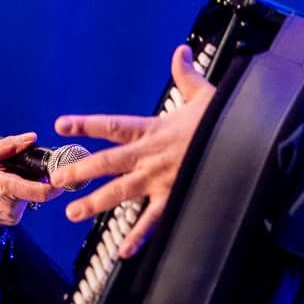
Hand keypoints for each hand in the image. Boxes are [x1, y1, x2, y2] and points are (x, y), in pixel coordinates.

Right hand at [0, 132, 61, 228]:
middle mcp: (13, 205)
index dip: (57, 183)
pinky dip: (15, 195)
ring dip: (21, 186)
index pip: (43, 191)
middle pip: (36, 187)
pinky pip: (22, 203)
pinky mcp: (12, 221)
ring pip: (29, 195)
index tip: (62, 173)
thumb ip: (8, 146)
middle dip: (30, 177)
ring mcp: (13, 216)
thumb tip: (31, 138)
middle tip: (10, 170)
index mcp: (6, 188)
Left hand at [51, 45, 215, 256]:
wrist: (247, 143)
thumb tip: (180, 52)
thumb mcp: (205, 95)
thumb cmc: (224, 120)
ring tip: (72, 212)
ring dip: (95, 202)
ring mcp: (161, 179)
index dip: (86, 124)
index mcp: (153, 129)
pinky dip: (138, 236)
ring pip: (122, 192)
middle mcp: (151, 155)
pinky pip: (153, 219)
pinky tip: (122, 252)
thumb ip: (186, 75)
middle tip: (56, 179)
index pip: (113, 126)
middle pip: (108, 163)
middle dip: (80, 170)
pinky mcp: (175, 196)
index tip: (61, 125)